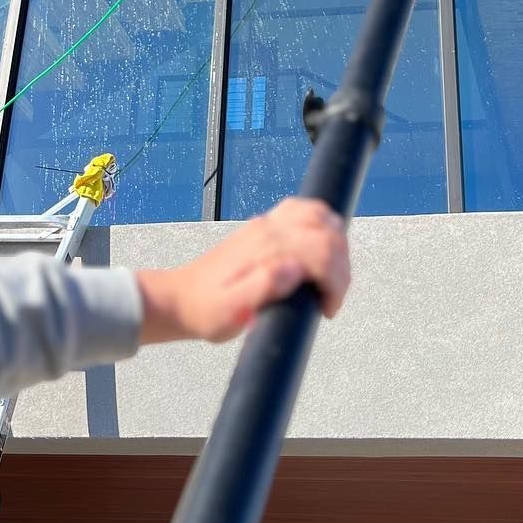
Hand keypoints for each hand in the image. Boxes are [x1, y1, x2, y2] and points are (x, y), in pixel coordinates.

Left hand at [135, 198, 349, 344]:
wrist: (181, 299)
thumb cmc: (207, 311)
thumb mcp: (230, 312)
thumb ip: (263, 289)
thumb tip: (295, 270)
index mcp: (264, 250)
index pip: (321, 250)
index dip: (336, 281)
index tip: (327, 308)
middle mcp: (268, 230)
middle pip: (327, 231)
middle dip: (341, 266)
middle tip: (331, 297)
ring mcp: (268, 224)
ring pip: (319, 214)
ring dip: (337, 243)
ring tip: (330, 276)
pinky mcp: (266, 225)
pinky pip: (305, 211)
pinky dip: (324, 227)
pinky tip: (321, 251)